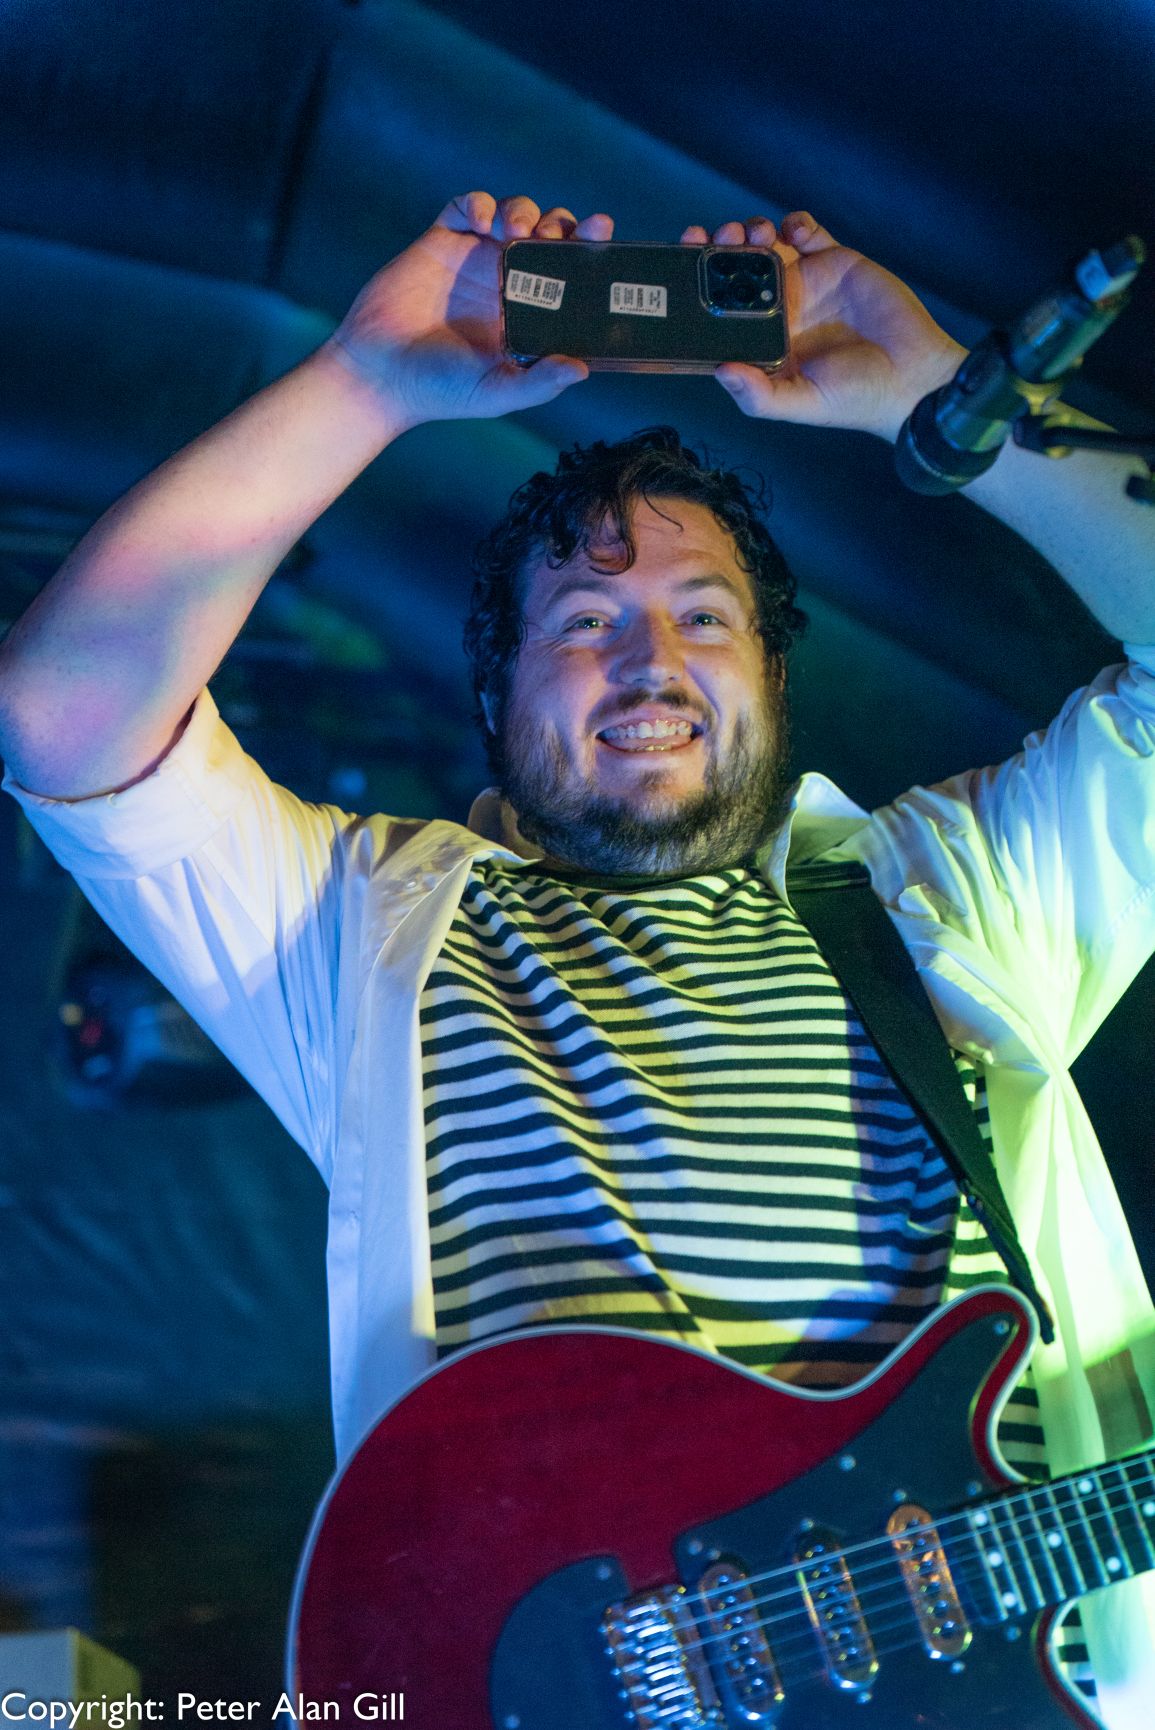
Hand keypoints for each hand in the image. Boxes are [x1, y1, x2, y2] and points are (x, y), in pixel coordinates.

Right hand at [325, 192, 612, 428]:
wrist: (380, 375)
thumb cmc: (441, 392)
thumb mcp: (497, 393)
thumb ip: (539, 383)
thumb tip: (582, 368)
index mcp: (531, 314)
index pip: (572, 275)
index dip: (590, 252)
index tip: (603, 234)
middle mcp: (509, 282)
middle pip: (550, 236)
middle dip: (563, 223)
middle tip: (559, 232)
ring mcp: (475, 259)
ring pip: (514, 214)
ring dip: (524, 211)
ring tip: (516, 231)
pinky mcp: (442, 241)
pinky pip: (467, 206)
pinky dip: (480, 204)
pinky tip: (482, 223)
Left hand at [680, 214, 966, 442]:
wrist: (913, 374)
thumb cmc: (857, 398)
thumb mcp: (802, 403)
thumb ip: (760, 396)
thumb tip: (721, 372)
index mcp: (763, 342)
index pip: (720, 309)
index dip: (700, 283)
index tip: (688, 259)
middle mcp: (779, 311)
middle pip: (736, 270)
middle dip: (722, 247)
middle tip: (722, 236)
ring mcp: (806, 284)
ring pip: (767, 245)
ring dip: (754, 231)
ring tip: (756, 232)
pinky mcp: (835, 261)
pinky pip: (807, 232)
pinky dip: (795, 223)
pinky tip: (794, 231)